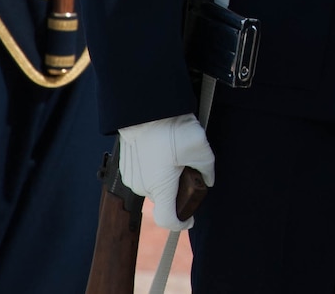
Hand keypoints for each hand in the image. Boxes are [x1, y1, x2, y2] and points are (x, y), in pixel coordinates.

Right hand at [117, 113, 214, 229]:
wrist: (143, 111)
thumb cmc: (170, 130)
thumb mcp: (200, 148)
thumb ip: (207, 169)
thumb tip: (207, 181)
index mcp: (161, 188)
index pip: (168, 219)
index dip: (181, 223)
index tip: (190, 219)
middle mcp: (143, 187)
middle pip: (165, 198)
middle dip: (178, 190)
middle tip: (189, 170)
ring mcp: (132, 178)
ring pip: (155, 186)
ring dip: (166, 178)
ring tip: (176, 156)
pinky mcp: (127, 168)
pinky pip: (145, 176)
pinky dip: (156, 170)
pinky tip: (164, 152)